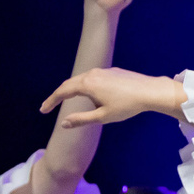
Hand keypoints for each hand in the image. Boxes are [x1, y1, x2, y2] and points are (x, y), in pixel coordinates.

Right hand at [40, 67, 186, 126]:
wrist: (150, 91)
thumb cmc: (128, 106)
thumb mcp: (102, 117)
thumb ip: (81, 119)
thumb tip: (63, 123)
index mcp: (87, 85)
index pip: (62, 92)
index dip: (51, 101)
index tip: (43, 110)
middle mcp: (92, 74)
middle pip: (69, 84)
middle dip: (58, 95)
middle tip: (49, 106)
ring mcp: (103, 71)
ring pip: (81, 80)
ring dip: (73, 90)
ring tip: (68, 100)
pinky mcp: (112, 71)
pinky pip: (93, 78)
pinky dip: (86, 86)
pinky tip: (91, 94)